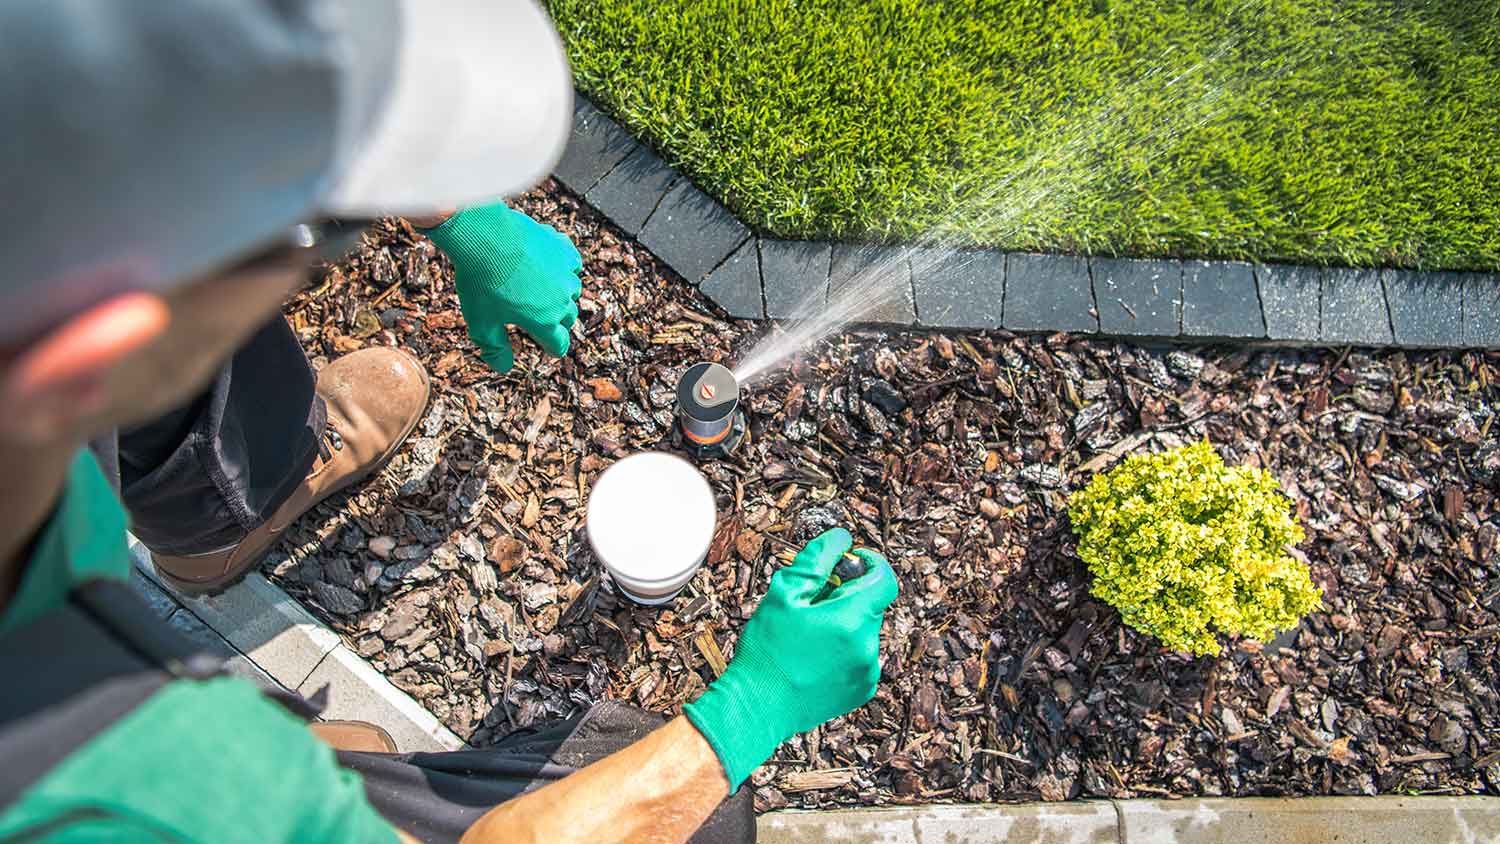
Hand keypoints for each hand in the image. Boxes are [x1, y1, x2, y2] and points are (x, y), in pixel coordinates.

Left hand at [420, 203, 581, 371]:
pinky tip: (550, 266)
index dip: (550, 347)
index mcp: (545, 322)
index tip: (545, 345)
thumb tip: (504, 368)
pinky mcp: (563, 249)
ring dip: (560, 294)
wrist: (483, 236)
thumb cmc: (480, 282)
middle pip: (567, 318)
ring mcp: (565, 273)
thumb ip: (495, 350)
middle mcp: (561, 300)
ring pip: (572, 291)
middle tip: (535, 315)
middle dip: (555, 321)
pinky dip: (564, 268)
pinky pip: (572, 264)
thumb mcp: (481, 324)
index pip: (559, 344)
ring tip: (539, 289)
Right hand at [683, 528, 898, 789]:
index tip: (848, 562)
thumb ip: (818, 559)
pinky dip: (844, 649)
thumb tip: (842, 538)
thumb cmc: (766, 650)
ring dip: (844, 623)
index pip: (884, 578)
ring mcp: (868, 672)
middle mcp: (868, 646)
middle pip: (870, 604)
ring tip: (807, 636)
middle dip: (846, 595)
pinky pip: (861, 656)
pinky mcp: (861, 690)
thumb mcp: (784, 594)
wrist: (757, 709)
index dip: (869, 563)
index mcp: (852, 619)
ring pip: (863, 630)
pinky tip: (813, 658)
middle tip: (809, 604)